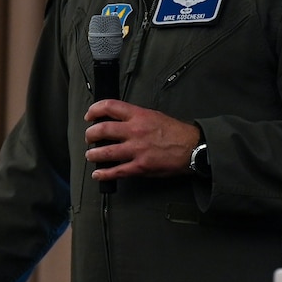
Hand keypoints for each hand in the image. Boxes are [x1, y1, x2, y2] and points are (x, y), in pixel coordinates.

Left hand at [83, 100, 199, 180]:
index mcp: (139, 115)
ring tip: (90, 155)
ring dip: (93, 154)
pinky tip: (98, 174)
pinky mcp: (140, 166)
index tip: (89, 116)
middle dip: (90, 134)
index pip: (109, 107)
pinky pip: (117, 171)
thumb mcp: (155, 116)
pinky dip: (104, 174)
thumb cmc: (176, 132)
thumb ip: (136, 117)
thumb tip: (119, 121)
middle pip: (102, 129)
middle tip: (89, 137)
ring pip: (105, 152)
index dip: (94, 110)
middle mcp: (135, 131)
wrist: (192, 147)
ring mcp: (136, 150)